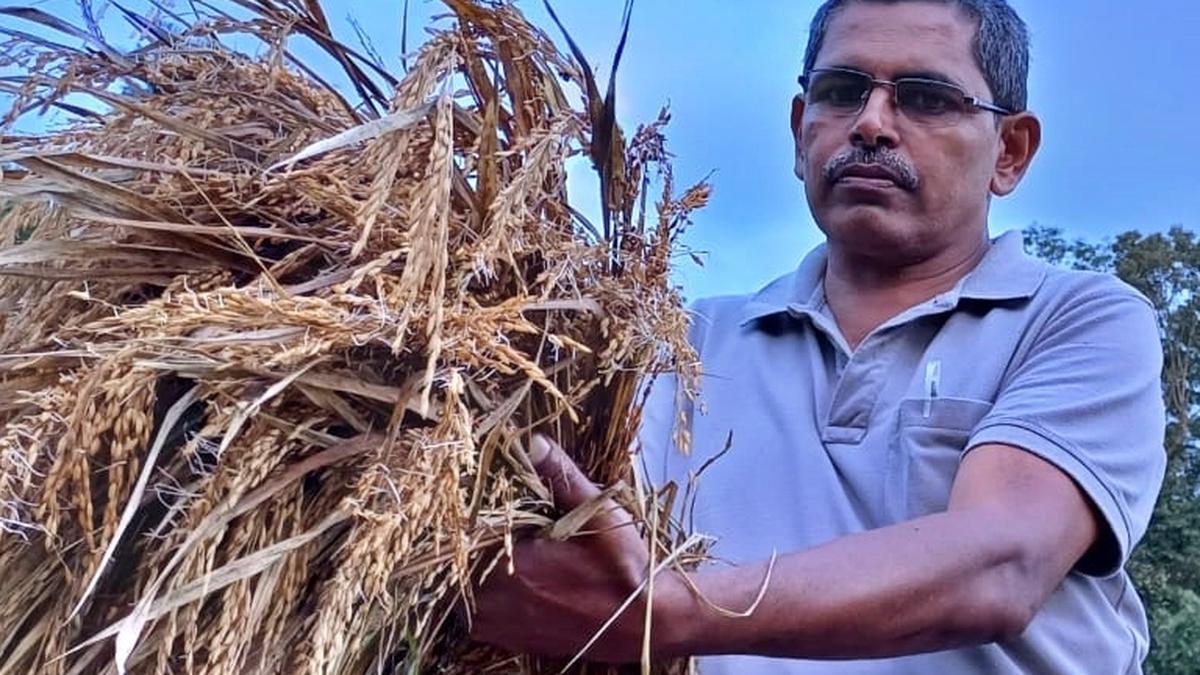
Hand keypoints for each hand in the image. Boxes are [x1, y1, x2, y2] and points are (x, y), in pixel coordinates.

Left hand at [469, 435, 686, 662]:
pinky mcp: (508, 640)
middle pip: (458, 562)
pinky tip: (513, 579)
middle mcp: (493, 602)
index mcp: (507, 567)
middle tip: (495, 524)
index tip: (471, 500)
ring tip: (503, 549)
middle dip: (470, 541)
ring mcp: (497, 626)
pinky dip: (486, 595)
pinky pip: (477, 614)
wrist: (644, 625)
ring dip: (475, 569)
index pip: (459, 535)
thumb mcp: (597, 513)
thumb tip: (531, 440)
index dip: (463, 515)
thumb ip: (561, 476)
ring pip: (463, 588)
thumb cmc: (622, 567)